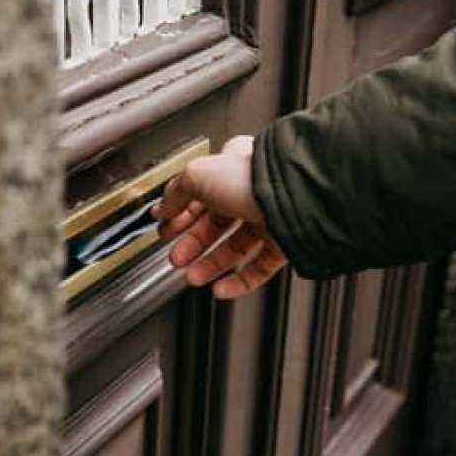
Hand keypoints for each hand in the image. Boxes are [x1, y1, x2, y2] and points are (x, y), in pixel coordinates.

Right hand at [151, 136, 286, 298]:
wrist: (293, 197)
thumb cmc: (250, 178)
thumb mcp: (196, 176)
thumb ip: (175, 193)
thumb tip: (163, 208)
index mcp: (232, 168)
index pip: (199, 194)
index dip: (179, 212)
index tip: (165, 227)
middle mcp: (252, 192)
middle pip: (215, 224)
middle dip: (192, 244)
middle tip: (176, 256)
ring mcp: (270, 218)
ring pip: (235, 248)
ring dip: (210, 265)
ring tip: (192, 276)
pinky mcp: (285, 243)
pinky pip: (259, 267)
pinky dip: (238, 281)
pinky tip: (220, 288)